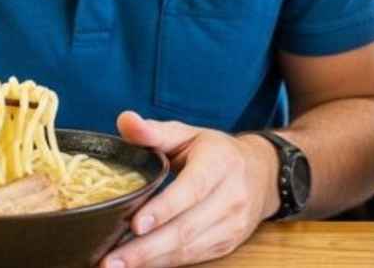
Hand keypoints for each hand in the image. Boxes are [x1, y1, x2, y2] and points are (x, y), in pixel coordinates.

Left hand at [104, 112, 276, 267]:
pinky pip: (193, 258)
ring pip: (189, 248)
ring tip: (116, 265)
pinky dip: (163, 263)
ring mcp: (233, 224)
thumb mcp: (188, 135)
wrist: (262, 173)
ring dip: (151, 260)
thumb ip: (154, 132)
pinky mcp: (228, 244)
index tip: (136, 224)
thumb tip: (125, 120)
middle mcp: (232, 196)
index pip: (193, 188)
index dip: (165, 208)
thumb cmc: (215, 152)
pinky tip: (139, 264)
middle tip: (111, 260)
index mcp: (220, 162)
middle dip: (146, 247)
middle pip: (187, 227)